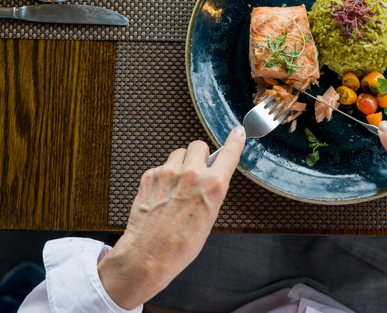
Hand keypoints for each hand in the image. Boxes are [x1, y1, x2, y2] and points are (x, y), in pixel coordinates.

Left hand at [97, 127, 245, 309]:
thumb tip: (211, 176)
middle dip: (199, 156)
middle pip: (198, 145)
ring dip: (180, 164)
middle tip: (196, 171)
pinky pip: (161, 166)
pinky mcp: (149, 176)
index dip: (235, 141)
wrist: (149, 255)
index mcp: (213, 185)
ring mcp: (168, 173)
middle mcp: (191, 174)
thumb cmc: (181, 244)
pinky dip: (163, 176)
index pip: (229, 153)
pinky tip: (162, 195)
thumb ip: (212, 190)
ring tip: (177, 186)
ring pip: (178, 153)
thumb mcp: (210, 216)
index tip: (238, 132)